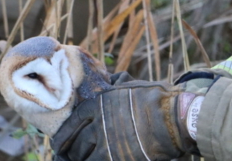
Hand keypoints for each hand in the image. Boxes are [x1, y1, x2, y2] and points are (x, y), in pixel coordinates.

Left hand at [52, 80, 204, 160]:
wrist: (173, 119)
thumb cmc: (156, 99)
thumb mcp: (131, 86)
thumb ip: (115, 86)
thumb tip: (109, 79)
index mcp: (99, 105)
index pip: (72, 122)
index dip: (63, 134)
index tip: (58, 141)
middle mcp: (99, 125)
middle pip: (75, 143)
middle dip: (70, 151)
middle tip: (67, 155)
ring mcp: (108, 145)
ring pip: (83, 158)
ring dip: (81, 160)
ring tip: (80, 160)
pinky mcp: (118, 159)